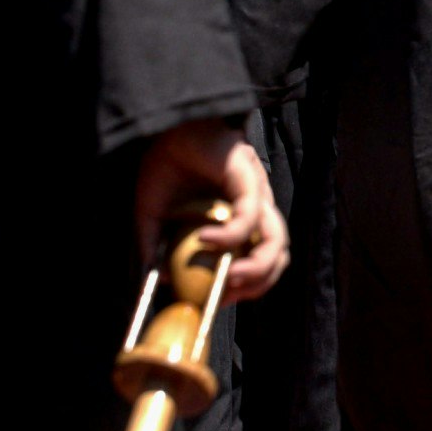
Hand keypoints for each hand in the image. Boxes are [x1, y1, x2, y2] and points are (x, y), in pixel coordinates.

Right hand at [134, 118, 288, 304]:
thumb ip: (155, 247)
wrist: (167, 126)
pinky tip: (205, 241)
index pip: (261, 260)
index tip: (219, 304)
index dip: (248, 287)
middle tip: (226, 297)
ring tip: (227, 280)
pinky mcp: (249, 177)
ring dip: (257, 268)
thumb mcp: (153, 214)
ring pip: (277, 240)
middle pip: (278, 255)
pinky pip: (250, 215)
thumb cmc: (166, 167)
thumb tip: (156, 281)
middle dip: (258, 284)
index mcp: (240, 220)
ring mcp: (256, 193)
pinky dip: (231, 236)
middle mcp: (256, 208)